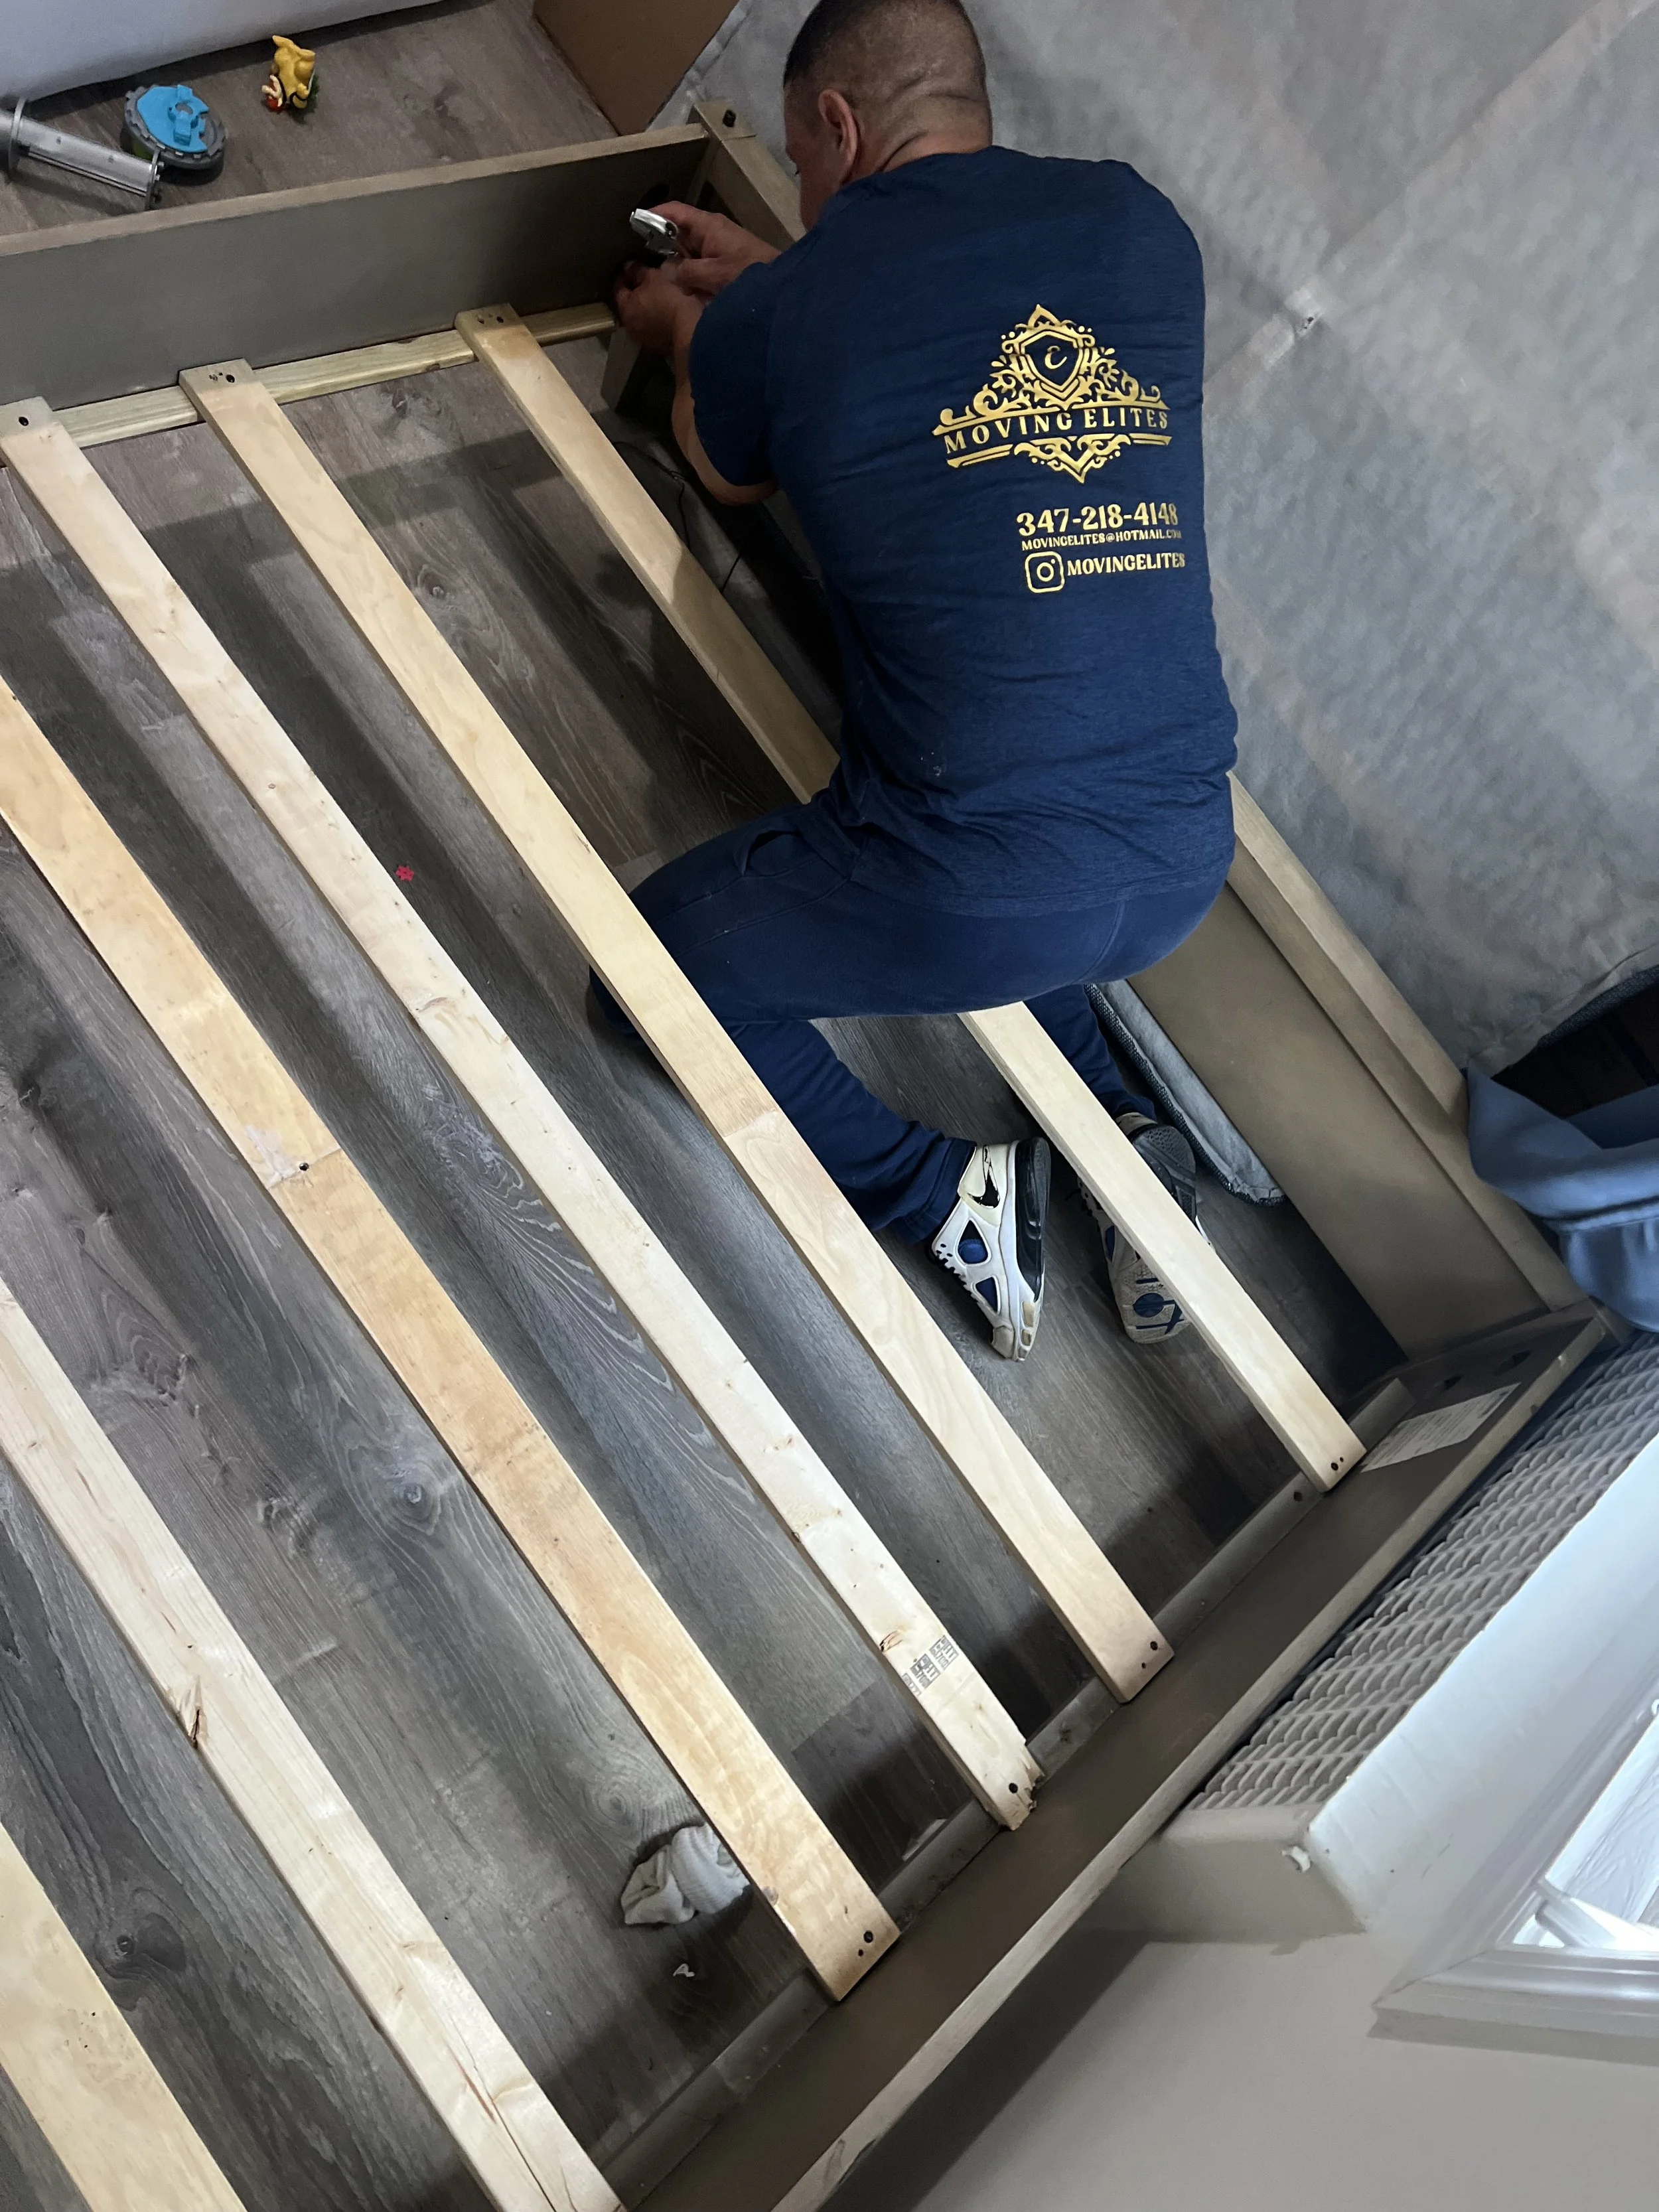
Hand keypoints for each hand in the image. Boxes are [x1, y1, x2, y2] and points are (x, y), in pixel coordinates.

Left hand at [612, 260, 701, 356]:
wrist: (692, 328)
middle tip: (644, 281)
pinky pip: (655, 328)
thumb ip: (638, 271)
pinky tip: (667, 311)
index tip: (629, 267)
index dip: (624, 276)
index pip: (618, 289)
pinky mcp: (661, 347)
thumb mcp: (654, 277)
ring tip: (658, 296)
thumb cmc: (670, 298)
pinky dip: (658, 319)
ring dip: (648, 308)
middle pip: (630, 306)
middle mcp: (631, 328)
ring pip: (643, 319)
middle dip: (636, 294)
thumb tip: (628, 267)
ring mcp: (646, 340)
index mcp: (625, 310)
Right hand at [650, 201, 780, 299]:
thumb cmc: (749, 275)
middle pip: (680, 233)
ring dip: (676, 263)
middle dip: (662, 244)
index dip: (653, 215)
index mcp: (708, 226)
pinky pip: (700, 265)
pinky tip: (681, 287)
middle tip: (641, 260)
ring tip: (657, 276)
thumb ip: (687, 272)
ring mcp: (720, 249)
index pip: (675, 212)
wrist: (783, 291)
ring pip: (689, 252)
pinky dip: (690, 274)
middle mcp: (712, 233)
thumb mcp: (714, 274)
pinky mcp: (726, 265)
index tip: (635, 224)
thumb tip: (668, 273)